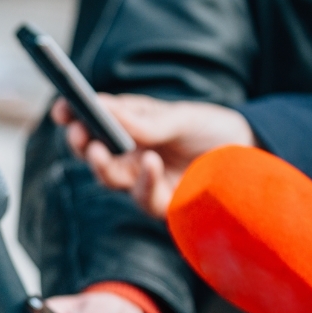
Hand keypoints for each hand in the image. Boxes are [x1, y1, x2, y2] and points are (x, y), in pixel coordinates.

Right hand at [52, 94, 256, 217]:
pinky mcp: (162, 204)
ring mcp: (143, 180)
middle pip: (92, 153)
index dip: (73, 115)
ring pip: (109, 178)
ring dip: (100, 164)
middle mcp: (130, 154)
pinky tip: (149, 163)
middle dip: (79, 143)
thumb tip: (106, 111)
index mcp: (128, 126)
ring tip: (99, 149)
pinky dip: (143, 181)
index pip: (93, 121)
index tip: (61, 109)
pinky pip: (143, 197)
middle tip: (77, 132)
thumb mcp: (180, 116)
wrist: (250, 154)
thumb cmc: (210, 128)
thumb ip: (145, 121)